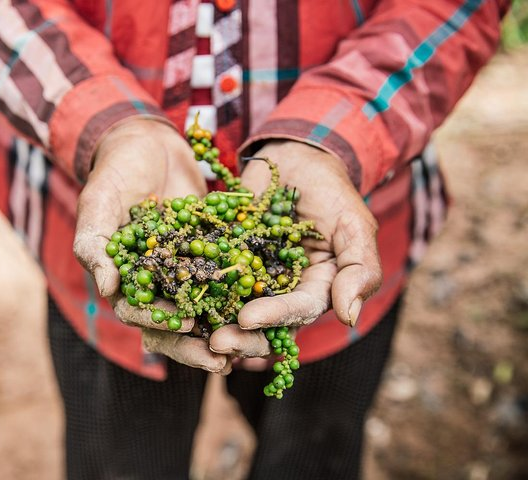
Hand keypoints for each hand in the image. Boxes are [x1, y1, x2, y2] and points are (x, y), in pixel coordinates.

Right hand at [73, 118, 231, 373]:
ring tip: (246, 348)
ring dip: (220, 329)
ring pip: (201, 309)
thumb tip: (107, 290)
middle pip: (172, 323)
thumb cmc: (114, 173)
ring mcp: (182, 268)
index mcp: (124, 277)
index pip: (138, 313)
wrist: (147, 141)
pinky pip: (224, 279)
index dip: (159, 324)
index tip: (186, 329)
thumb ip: (96, 246)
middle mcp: (154, 280)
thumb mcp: (98, 205)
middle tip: (222, 360)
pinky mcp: (208, 252)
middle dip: (194, 345)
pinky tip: (262, 307)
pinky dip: (239, 296)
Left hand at [209, 140, 381, 357]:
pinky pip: (206, 277)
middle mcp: (280, 292)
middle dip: (240, 336)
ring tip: (189, 329)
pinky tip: (168, 298)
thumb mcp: (354, 225)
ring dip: (212, 322)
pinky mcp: (223, 260)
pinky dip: (189, 288)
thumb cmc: (331, 191)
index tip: (247, 318)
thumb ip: (358, 269)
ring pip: (230, 310)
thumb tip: (349, 317)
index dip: (274, 317)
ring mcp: (249, 278)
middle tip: (215, 342)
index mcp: (315, 291)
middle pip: (263, 325)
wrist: (295, 159)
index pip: (297, 311)